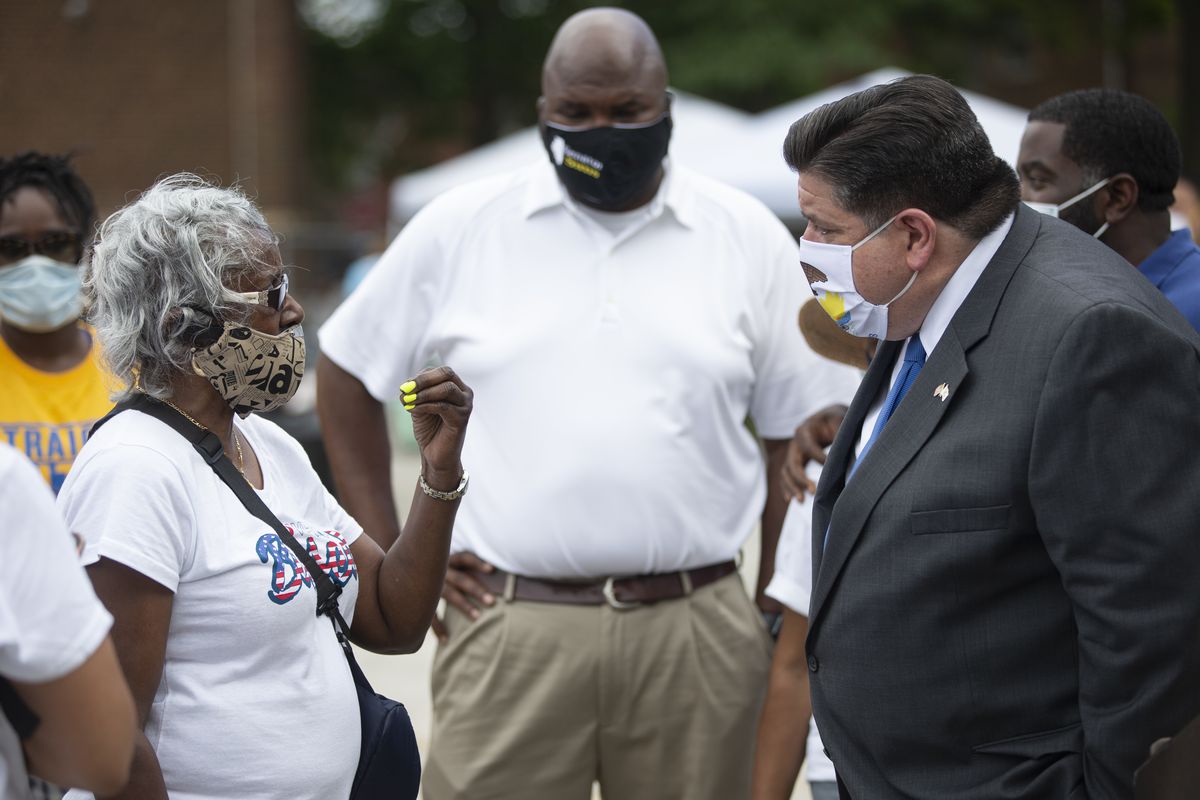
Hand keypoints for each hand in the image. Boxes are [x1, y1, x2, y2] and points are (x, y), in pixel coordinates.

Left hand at [401, 366, 472, 489]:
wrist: (435, 455)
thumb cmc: (429, 429)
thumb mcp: (419, 405)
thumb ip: (415, 393)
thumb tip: (405, 386)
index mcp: (456, 386)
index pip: (441, 371)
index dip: (422, 376)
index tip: (404, 387)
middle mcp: (465, 393)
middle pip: (446, 374)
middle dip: (423, 380)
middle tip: (405, 389)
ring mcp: (466, 406)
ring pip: (446, 389)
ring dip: (423, 394)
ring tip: (408, 402)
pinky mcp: (462, 419)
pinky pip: (443, 406)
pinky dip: (425, 406)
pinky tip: (414, 410)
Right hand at [430, 551, 495, 641]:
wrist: (411, 568)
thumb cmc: (438, 568)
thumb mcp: (449, 561)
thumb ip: (466, 565)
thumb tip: (493, 570)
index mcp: (448, 559)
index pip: (464, 558)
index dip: (477, 563)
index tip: (491, 570)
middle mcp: (439, 571)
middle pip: (461, 579)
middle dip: (476, 590)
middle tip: (492, 601)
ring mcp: (430, 586)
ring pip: (449, 595)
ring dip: (464, 606)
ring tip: (477, 617)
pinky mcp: (421, 600)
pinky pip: (430, 615)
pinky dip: (438, 628)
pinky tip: (446, 640)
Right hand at [780, 404, 847, 501]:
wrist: (824, 420)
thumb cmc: (833, 421)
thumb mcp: (839, 421)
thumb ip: (841, 434)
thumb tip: (849, 452)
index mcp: (804, 431)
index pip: (809, 448)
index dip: (820, 458)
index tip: (833, 467)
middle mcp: (794, 444)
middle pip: (792, 464)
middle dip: (800, 479)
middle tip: (812, 491)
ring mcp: (791, 454)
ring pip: (785, 472)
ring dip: (791, 487)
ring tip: (801, 500)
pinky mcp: (793, 462)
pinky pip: (785, 476)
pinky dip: (786, 487)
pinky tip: (790, 499)